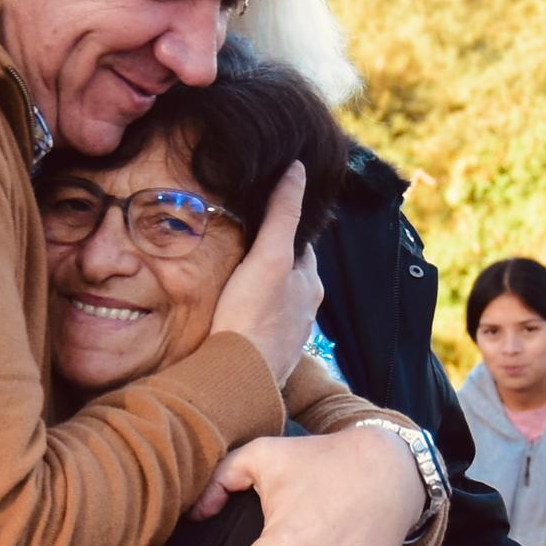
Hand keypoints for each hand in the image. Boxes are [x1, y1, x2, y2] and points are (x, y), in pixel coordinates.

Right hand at [208, 166, 319, 391]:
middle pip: (288, 275)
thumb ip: (284, 213)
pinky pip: (263, 327)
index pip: (300, 246)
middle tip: (243, 249)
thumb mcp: (270, 254)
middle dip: (271, 263)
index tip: (262, 220)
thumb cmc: (253, 315)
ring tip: (236, 281)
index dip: (282, 230)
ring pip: (276, 303)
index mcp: (311, 285)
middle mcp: (305, 311)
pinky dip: (253, 317)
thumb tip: (298, 169)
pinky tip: (235, 316)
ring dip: (262, 292)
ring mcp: (288, 336)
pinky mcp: (268, 356)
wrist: (238, 376)